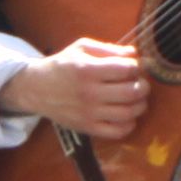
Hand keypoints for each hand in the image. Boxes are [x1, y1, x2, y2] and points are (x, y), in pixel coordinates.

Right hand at [0, 36, 150, 142]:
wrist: (36, 89)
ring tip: (138, 99)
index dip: (136, 68)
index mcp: (88, 70)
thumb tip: (134, 54)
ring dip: (141, 105)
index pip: (126, 69)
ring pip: (128, 113)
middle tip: (141, 83)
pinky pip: (117, 131)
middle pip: (131, 92)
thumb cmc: (61, 65)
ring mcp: (88, 113)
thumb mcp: (81, 48)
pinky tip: (127, 116)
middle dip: (144, 86)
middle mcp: (89, 93)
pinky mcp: (87, 128)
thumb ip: (108, 49)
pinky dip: (129, 125)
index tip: (134, 68)